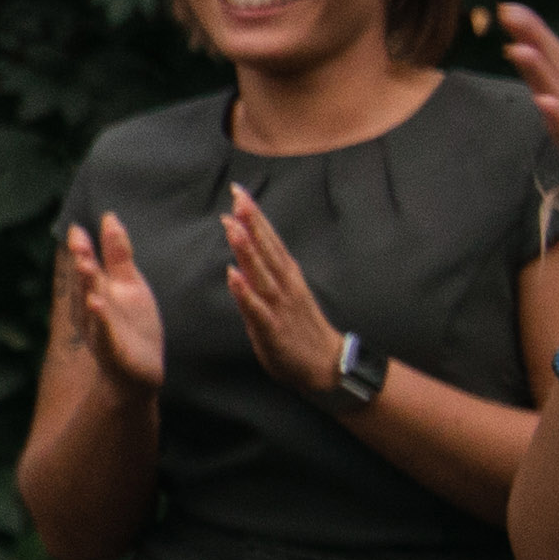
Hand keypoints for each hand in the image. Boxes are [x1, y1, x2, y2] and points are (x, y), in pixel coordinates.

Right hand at [55, 212, 164, 396]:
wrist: (137, 374)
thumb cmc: (131, 326)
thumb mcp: (129, 285)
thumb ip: (118, 254)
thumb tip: (109, 217)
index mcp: (93, 291)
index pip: (85, 265)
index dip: (80, 248)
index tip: (77, 228)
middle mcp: (90, 309)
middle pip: (84, 282)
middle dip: (81, 261)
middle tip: (78, 240)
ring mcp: (99, 330)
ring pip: (90, 304)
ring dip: (86, 285)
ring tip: (86, 265)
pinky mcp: (113, 349)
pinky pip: (105, 332)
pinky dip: (100, 318)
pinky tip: (97, 303)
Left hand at [220, 185, 349, 393]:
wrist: (326, 367)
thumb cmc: (299, 329)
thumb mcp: (282, 295)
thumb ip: (264, 274)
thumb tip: (242, 254)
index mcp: (287, 276)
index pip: (270, 240)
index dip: (255, 217)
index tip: (240, 192)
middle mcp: (285, 286)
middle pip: (267, 249)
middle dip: (252, 222)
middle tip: (238, 196)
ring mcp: (280, 306)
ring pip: (261, 273)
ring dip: (247, 249)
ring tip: (233, 226)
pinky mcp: (273, 329)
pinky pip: (256, 309)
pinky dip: (244, 292)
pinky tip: (232, 275)